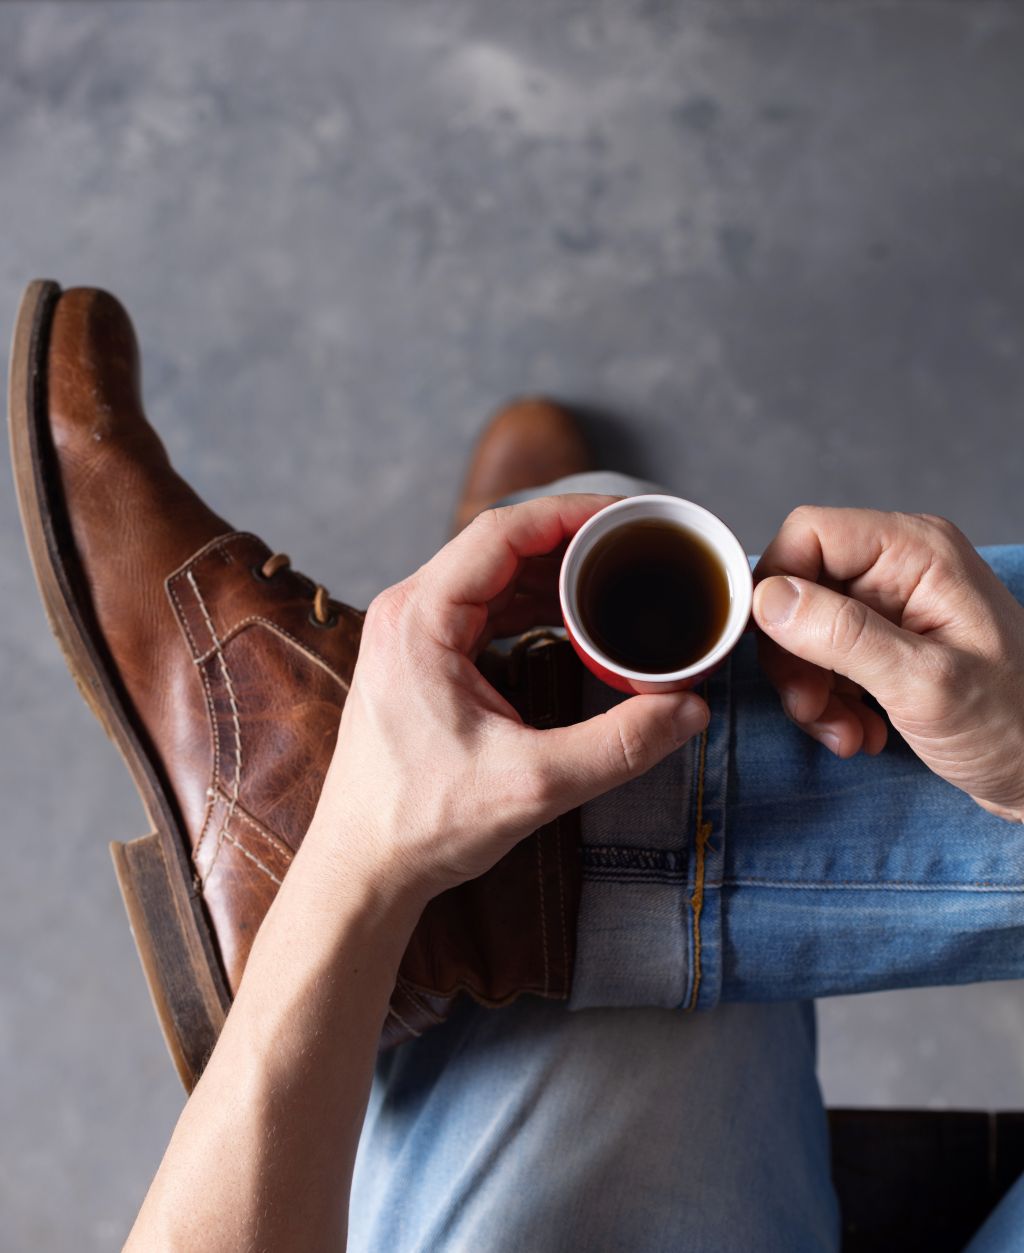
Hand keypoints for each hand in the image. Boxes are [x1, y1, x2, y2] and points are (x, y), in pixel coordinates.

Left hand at [310, 494, 710, 898]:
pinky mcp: (420, 660)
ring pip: (493, 576)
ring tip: (618, 576)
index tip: (629, 516)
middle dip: (572, 541)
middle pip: (499, 546)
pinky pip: (483, 608)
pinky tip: (575, 617)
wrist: (363, 868)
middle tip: (638, 545)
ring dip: (554, 573)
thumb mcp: (534, 784)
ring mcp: (410, 635)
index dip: (570, 513)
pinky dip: (532, 604)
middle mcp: (407, 613)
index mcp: (419, 620)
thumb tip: (690, 710)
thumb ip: (619, 745)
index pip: (501, 532)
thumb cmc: (422, 824)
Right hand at [752, 506, 1023, 822]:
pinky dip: (828, 702)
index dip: (776, 586)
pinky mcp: (885, 643)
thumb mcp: (925, 684)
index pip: (809, 532)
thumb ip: (844, 636)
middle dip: (793, 655)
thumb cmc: (1014, 727)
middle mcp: (900, 567)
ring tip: (845, 733)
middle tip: (810, 708)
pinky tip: (860, 732)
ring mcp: (891, 606)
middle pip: (798, 585)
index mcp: (916, 552)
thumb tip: (769, 599)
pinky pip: (824, 660)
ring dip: (809, 690)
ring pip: (803, 629)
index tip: (773, 649)